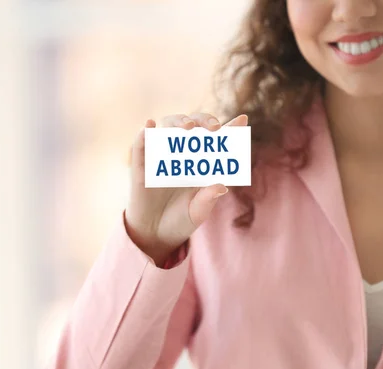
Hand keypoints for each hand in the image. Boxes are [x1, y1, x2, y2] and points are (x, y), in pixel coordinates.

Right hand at [125, 112, 247, 265]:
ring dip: (178, 121)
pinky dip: (144, 133)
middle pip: (192, 125)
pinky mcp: (141, 166)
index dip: (229, 128)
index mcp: (200, 162)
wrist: (155, 234)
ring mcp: (160, 156)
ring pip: (167, 126)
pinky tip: (149, 126)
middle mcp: (181, 153)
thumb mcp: (198, 212)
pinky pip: (140, 145)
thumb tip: (221, 186)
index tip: (242, 119)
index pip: (215, 139)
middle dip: (204, 120)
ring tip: (188, 128)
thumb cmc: (181, 220)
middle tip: (214, 127)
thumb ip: (208, 199)